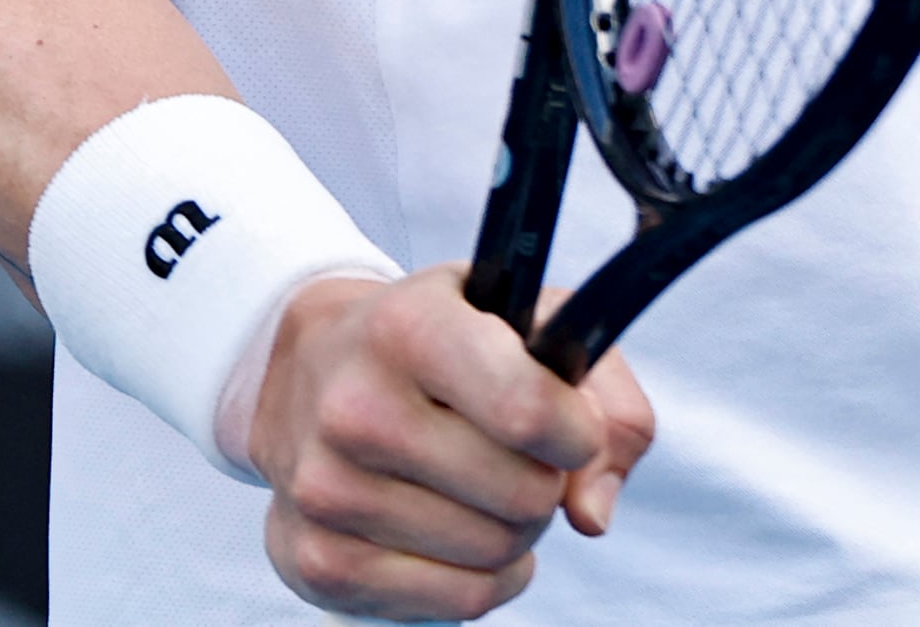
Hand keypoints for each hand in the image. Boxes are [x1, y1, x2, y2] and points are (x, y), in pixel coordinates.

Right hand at [248, 266, 652, 617]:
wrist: (312, 372)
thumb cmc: (446, 343)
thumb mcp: (534, 321)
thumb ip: (607, 400)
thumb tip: (592, 511)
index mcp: (410, 328)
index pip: (526, 410)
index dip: (578, 434)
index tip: (574, 427)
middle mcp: (355, 408)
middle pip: (522, 495)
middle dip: (547, 482)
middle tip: (521, 454)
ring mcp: (327, 491)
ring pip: (495, 553)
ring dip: (517, 531)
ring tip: (486, 487)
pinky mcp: (319, 562)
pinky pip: (459, 601)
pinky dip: (488, 577)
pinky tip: (468, 534)